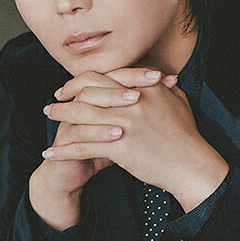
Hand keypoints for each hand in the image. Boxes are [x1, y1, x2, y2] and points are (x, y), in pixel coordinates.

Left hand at [43, 67, 228, 211]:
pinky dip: (64, 150)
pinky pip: (83, 146)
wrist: (192, 164)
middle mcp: (133, 100)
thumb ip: (164, 87)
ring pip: (81, 115)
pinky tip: (51, 153)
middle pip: (88, 90)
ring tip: (48, 118)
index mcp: (144, 86)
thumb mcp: (178, 101)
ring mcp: (125, 123)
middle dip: (66, 94)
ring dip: (60, 116)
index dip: (83, 80)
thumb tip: (161, 77)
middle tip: (54, 100)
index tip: (70, 87)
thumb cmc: (187, 135)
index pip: (105, 76)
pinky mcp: (120, 147)